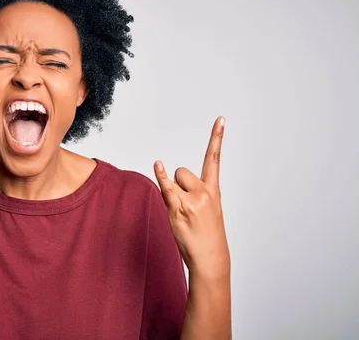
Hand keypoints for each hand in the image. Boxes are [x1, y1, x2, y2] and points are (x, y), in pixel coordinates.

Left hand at [154, 116, 229, 278]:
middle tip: (186, 207)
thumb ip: (193, 192)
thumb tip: (172, 180)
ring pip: (174, 180)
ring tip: (182, 215)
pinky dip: (161, 175)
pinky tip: (158, 164)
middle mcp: (205, 192)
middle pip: (183, 171)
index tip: (220, 119)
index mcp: (214, 191)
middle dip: (179, 183)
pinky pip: (166, 186)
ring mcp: (192, 200)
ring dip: (172, 193)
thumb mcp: (207, 210)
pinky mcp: (179, 208)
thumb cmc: (207, 235)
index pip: (215, 159)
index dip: (217, 138)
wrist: (211, 258)